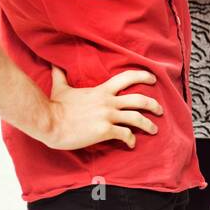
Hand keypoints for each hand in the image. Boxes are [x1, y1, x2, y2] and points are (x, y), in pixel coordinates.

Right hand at [38, 67, 163, 150]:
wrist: (50, 121)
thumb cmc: (54, 106)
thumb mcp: (60, 87)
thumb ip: (61, 75)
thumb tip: (54, 65)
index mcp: (101, 90)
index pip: (127, 77)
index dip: (143, 76)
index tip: (153, 78)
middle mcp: (108, 102)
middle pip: (139, 100)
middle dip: (153, 105)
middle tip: (160, 110)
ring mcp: (107, 116)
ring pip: (136, 118)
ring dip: (148, 124)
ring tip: (154, 130)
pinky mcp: (105, 131)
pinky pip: (125, 135)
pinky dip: (131, 140)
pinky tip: (132, 144)